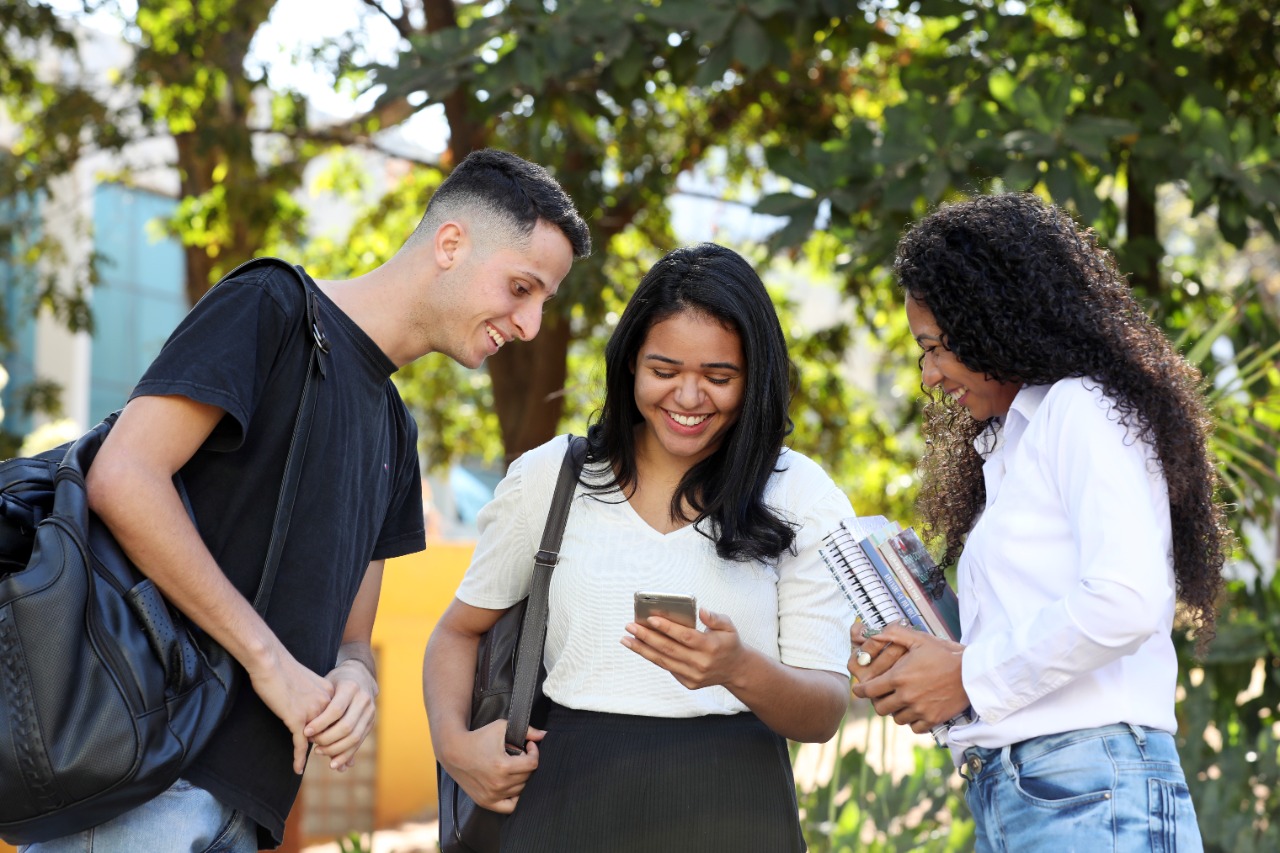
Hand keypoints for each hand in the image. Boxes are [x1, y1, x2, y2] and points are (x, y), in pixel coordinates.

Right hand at [246, 648, 335, 773]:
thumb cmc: (283, 670)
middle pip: (334, 733)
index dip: (341, 737)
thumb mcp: (306, 683)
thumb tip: (313, 713)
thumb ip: (314, 697)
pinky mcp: (296, 718)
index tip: (344, 750)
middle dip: (335, 750)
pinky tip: (298, 769)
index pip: (340, 720)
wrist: (270, 661)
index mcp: (330, 694)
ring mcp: (312, 712)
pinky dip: (299, 758)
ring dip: (318, 754)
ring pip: (319, 740)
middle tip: (338, 764)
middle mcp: (326, 703)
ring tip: (320, 765)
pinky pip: (300, 744)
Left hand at [306, 659, 377, 770]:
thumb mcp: (327, 686)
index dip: (320, 724)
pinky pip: (359, 743)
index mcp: (351, 687)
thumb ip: (320, 705)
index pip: (336, 710)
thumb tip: (305, 729)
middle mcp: (364, 699)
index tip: (305, 732)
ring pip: (354, 737)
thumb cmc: (336, 682)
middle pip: (346, 727)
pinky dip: (346, 755)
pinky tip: (333, 763)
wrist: (359, 676)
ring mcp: (370, 712)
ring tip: (318, 751)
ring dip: (335, 749)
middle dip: (326, 739)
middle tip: (312, 743)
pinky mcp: (371, 723)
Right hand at [440, 721, 544, 812]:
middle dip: (527, 763)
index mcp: (503, 766)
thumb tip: (545, 735)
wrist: (454, 751)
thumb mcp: (502, 727)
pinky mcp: (486, 802)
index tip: (528, 745)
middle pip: (528, 777)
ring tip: (513, 766)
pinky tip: (512, 784)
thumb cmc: (478, 737)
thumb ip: (527, 730)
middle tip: (519, 754)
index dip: (534, 752)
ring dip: (521, 777)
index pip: (533, 764)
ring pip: (521, 790)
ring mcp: (492, 795)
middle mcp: (498, 784)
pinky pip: (510, 807)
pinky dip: (516, 797)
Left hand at [621, 608, 745, 689]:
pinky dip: (652, 657)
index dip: (667, 627)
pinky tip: (640, 648)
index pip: (685, 636)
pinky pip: (667, 668)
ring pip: (663, 661)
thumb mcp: (728, 626)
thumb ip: (715, 617)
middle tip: (630, 626)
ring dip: (642, 649)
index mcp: (711, 646)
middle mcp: (701, 663)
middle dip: (646, 637)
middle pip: (669, 649)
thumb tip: (701, 611)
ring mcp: (694, 675)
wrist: (736, 670)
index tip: (650, 618)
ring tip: (626, 639)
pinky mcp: (688, 683)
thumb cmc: (728, 643)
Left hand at [850, 622, 968, 732]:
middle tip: (883, 695)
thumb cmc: (944, 653)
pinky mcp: (933, 719)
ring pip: (897, 718)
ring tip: (901, 701)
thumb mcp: (918, 639)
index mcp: (899, 677)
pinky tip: (915, 711)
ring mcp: (920, 710)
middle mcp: (906, 696)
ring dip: (896, 711)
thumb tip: (873, 634)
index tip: (859, 690)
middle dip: (878, 701)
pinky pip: (914, 727)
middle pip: (880, 708)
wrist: (973, 672)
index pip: (869, 690)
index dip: (861, 691)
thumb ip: (894, 635)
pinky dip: (912, 721)